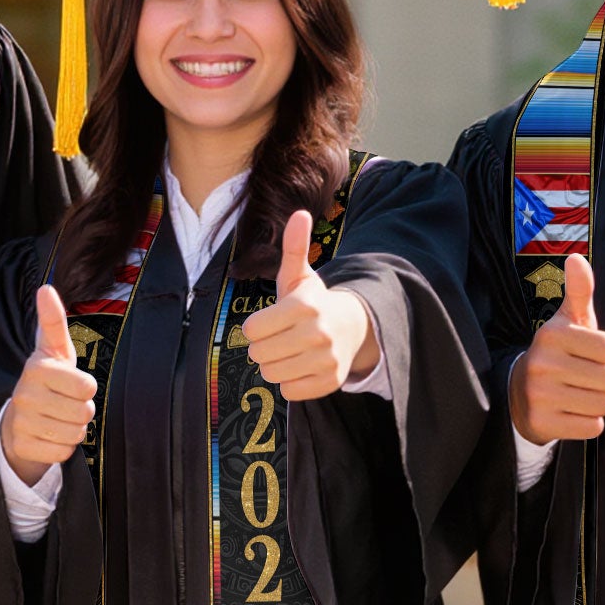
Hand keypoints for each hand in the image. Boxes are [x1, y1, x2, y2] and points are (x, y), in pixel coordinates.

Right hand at [0, 285, 96, 485]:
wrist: (17, 420)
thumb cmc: (47, 380)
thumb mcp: (53, 350)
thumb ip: (53, 321)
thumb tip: (45, 288)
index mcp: (36, 368)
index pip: (87, 386)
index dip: (86, 388)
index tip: (71, 383)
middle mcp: (25, 394)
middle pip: (84, 412)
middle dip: (82, 411)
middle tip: (65, 404)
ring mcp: (21, 422)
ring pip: (75, 434)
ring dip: (74, 429)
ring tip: (58, 419)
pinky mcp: (23, 446)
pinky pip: (63, 453)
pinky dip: (63, 447)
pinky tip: (49, 436)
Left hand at [242, 210, 376, 401]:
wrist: (352, 327)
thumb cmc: (313, 301)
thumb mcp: (300, 275)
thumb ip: (294, 247)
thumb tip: (300, 213)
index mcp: (305, 306)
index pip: (252, 330)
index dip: (255, 327)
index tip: (269, 322)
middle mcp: (318, 334)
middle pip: (259, 354)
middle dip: (263, 347)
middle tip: (278, 338)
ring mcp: (326, 360)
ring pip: (272, 374)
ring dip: (274, 365)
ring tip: (289, 351)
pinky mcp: (330, 382)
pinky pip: (289, 391)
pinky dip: (290, 382)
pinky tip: (301, 366)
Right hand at [508, 253, 604, 441]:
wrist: (519, 393)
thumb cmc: (557, 353)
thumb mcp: (567, 321)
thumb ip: (579, 291)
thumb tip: (577, 258)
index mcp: (552, 334)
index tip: (588, 354)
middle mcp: (542, 363)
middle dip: (604, 381)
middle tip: (583, 378)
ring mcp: (540, 395)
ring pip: (604, 404)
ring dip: (598, 402)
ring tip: (577, 394)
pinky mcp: (542, 423)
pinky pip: (592, 427)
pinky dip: (587, 423)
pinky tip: (570, 412)